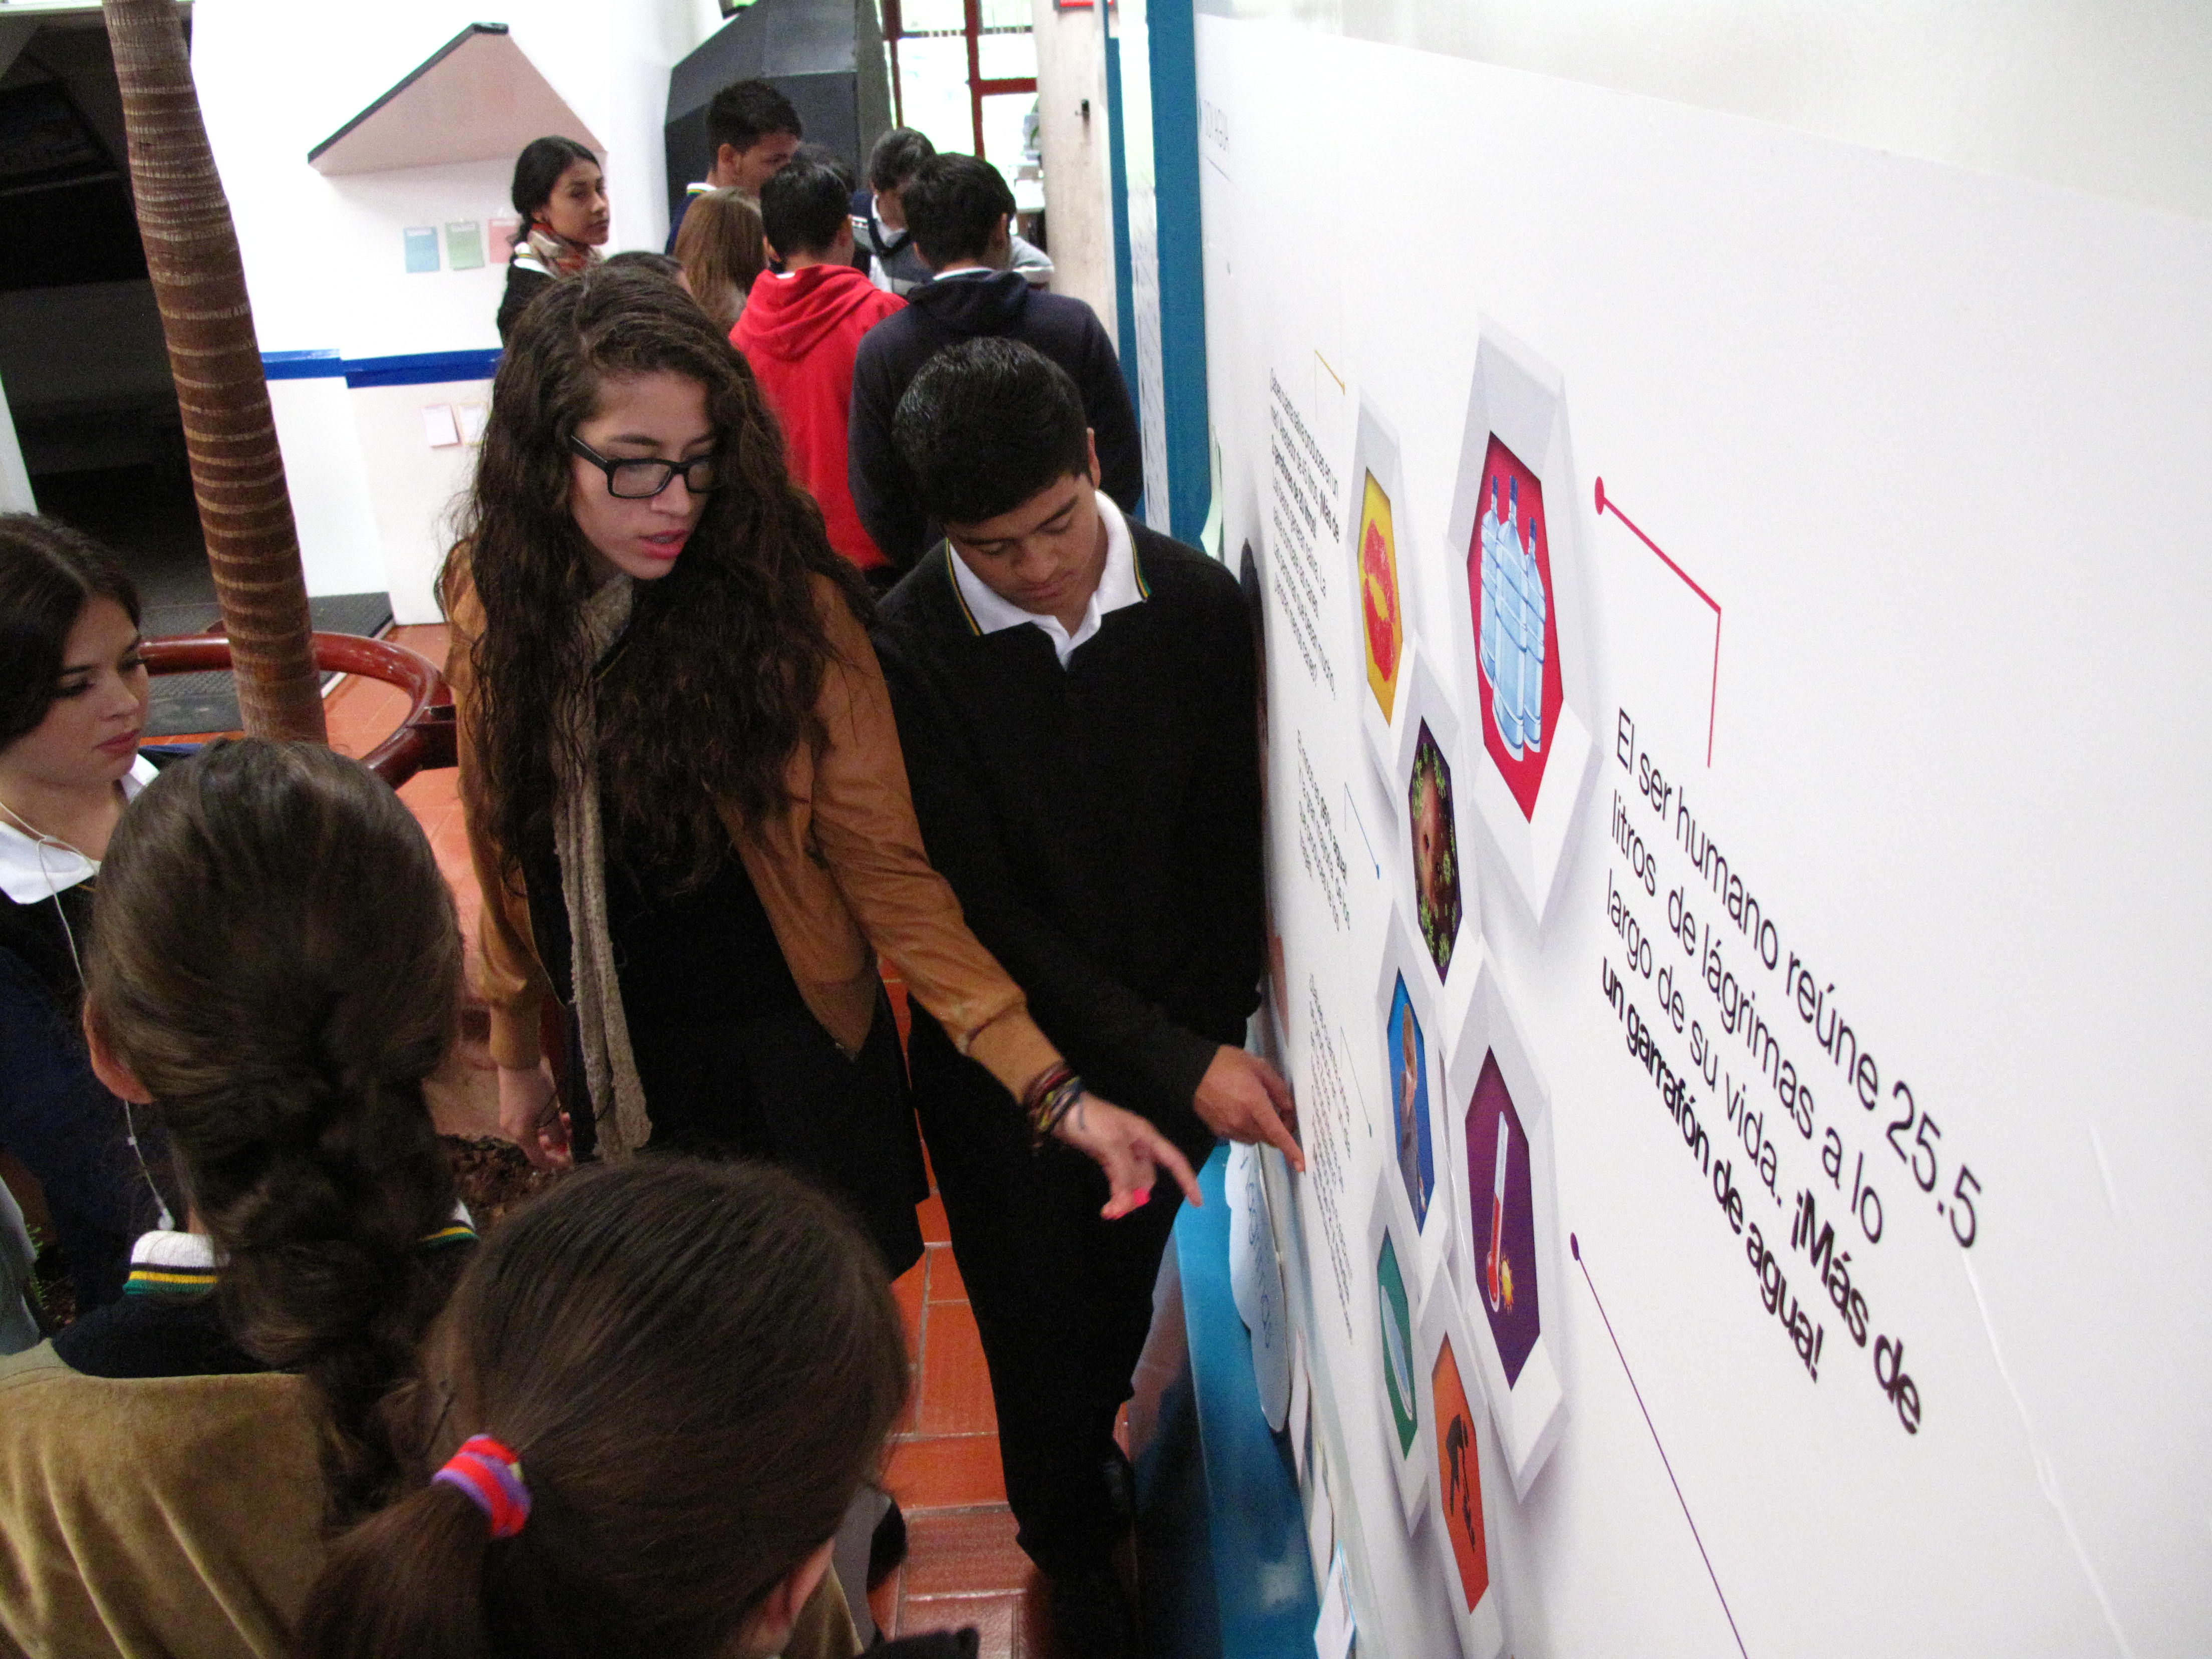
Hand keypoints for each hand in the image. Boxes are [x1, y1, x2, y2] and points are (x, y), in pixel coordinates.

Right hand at [497, 1060, 571, 1170]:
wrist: (517, 1063)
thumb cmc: (534, 1087)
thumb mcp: (550, 1111)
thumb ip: (557, 1132)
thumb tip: (562, 1148)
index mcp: (520, 1134)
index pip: (537, 1159)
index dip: (554, 1163)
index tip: (569, 1161)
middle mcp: (512, 1130)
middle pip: (536, 1146)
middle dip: (556, 1143)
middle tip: (571, 1135)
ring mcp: (510, 1120)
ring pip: (535, 1134)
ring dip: (552, 1130)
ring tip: (568, 1120)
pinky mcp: (512, 1110)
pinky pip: (530, 1124)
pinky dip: (544, 1122)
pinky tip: (557, 1113)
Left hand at [1052, 1092, 1202, 1218]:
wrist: (1062, 1110)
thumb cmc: (1092, 1121)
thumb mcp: (1111, 1144)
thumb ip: (1124, 1174)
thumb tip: (1131, 1201)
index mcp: (1147, 1137)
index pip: (1174, 1161)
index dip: (1187, 1180)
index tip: (1197, 1203)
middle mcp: (1139, 1147)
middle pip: (1149, 1178)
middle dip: (1138, 1197)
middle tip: (1117, 1210)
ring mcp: (1123, 1155)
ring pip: (1133, 1184)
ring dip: (1124, 1199)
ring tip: (1108, 1211)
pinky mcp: (1108, 1160)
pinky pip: (1119, 1183)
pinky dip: (1116, 1195)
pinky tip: (1108, 1207)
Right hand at [1193, 1047, 1304, 1172]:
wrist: (1191, 1071)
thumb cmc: (1226, 1064)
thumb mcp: (1258, 1066)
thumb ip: (1278, 1088)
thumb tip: (1288, 1108)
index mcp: (1254, 1104)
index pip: (1277, 1133)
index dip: (1290, 1149)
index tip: (1301, 1164)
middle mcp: (1242, 1121)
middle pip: (1269, 1139)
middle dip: (1280, 1131)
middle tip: (1281, 1113)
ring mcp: (1229, 1129)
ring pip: (1256, 1139)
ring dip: (1263, 1131)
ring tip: (1258, 1111)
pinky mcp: (1219, 1132)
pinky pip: (1242, 1137)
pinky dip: (1248, 1130)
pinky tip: (1243, 1113)